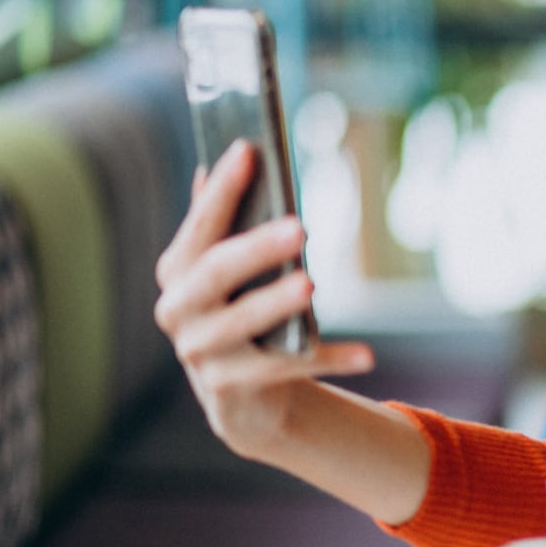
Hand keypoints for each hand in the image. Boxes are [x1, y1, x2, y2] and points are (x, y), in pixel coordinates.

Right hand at [154, 140, 372, 458]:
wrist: (242, 396)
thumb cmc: (241, 311)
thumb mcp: (230, 270)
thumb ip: (225, 220)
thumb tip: (236, 153)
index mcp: (178, 270)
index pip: (199, 224)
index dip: (221, 189)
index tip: (248, 150)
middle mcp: (177, 310)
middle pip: (217, 272)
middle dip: (257, 247)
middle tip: (301, 226)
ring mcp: (199, 352)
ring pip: (243, 323)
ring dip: (277, 301)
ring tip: (311, 282)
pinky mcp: (227, 388)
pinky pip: (284, 368)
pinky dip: (329, 359)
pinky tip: (368, 355)